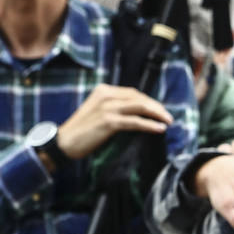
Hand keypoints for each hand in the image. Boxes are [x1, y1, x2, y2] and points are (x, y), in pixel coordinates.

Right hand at [56, 84, 172, 159]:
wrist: (64, 142)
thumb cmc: (82, 130)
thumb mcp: (98, 112)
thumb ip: (115, 108)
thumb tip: (138, 113)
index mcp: (104, 90)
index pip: (133, 93)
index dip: (150, 101)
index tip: (160, 110)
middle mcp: (106, 95)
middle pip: (139, 98)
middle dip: (157, 107)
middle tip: (168, 116)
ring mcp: (107, 107)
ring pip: (140, 106)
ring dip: (157, 114)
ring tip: (169, 121)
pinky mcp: (108, 121)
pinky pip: (135, 121)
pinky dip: (150, 125)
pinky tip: (160, 129)